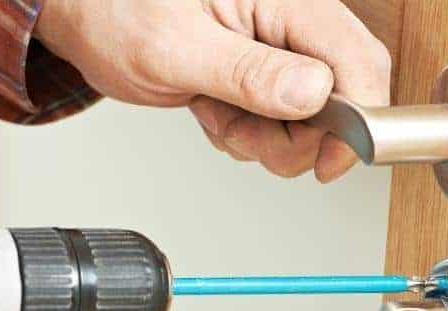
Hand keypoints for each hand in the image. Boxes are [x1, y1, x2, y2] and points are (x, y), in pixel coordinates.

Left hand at [35, 0, 390, 180]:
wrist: (88, 17)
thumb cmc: (119, 11)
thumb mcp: (177, 49)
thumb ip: (248, 73)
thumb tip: (312, 93)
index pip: (358, 59)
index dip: (358, 118)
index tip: (332, 159)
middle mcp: (289, 20)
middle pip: (341, 97)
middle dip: (294, 136)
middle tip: (242, 133)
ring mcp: (276, 49)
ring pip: (309, 118)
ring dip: (263, 139)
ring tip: (216, 113)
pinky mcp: (260, 72)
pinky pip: (278, 120)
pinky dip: (246, 132)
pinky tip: (213, 110)